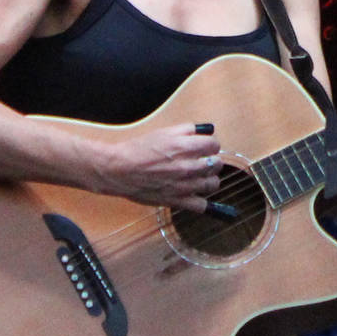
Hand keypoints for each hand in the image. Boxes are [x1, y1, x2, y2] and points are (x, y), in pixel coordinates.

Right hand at [89, 123, 226, 210]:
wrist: (120, 170)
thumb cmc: (138, 149)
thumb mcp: (163, 132)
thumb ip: (187, 130)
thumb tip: (204, 130)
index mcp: (185, 147)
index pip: (215, 145)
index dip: (210, 144)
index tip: (205, 147)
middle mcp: (188, 166)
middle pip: (217, 164)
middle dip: (212, 160)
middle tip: (202, 161)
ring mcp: (184, 186)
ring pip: (212, 184)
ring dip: (209, 179)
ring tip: (199, 177)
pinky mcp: (177, 201)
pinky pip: (201, 205)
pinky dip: (201, 201)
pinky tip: (194, 194)